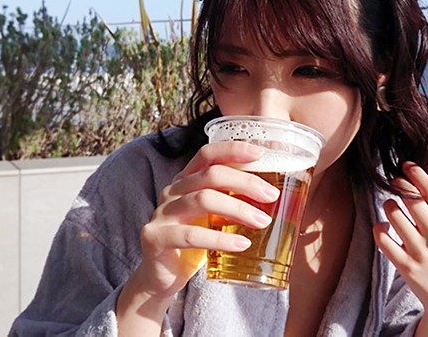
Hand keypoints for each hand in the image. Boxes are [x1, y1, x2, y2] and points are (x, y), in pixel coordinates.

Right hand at [120, 141, 278, 302]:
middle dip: (245, 182)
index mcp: (185, 181)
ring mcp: (162, 214)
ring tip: (262, 221)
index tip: (260, 154)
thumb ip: (230, 202)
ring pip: (203, 200)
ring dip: (238, 209)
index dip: (232, 150)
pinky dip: (220, 239)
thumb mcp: (211, 217)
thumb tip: (271, 196)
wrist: (161, 278)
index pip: (207, 154)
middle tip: (272, 196)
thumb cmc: (192, 244)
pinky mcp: (156, 238)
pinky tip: (242, 244)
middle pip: (210, 174)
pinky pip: (191, 235)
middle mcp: (171, 192)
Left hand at [372, 162, 427, 336]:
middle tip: (395, 181)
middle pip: (412, 200)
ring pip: (394, 215)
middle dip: (400, 185)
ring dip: (389, 205)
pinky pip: (383, 239)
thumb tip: (425, 182)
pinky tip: (383, 226)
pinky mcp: (405, 266)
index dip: (418, 175)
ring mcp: (420, 253)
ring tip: (392, 206)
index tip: (407, 165)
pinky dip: (379, 228)